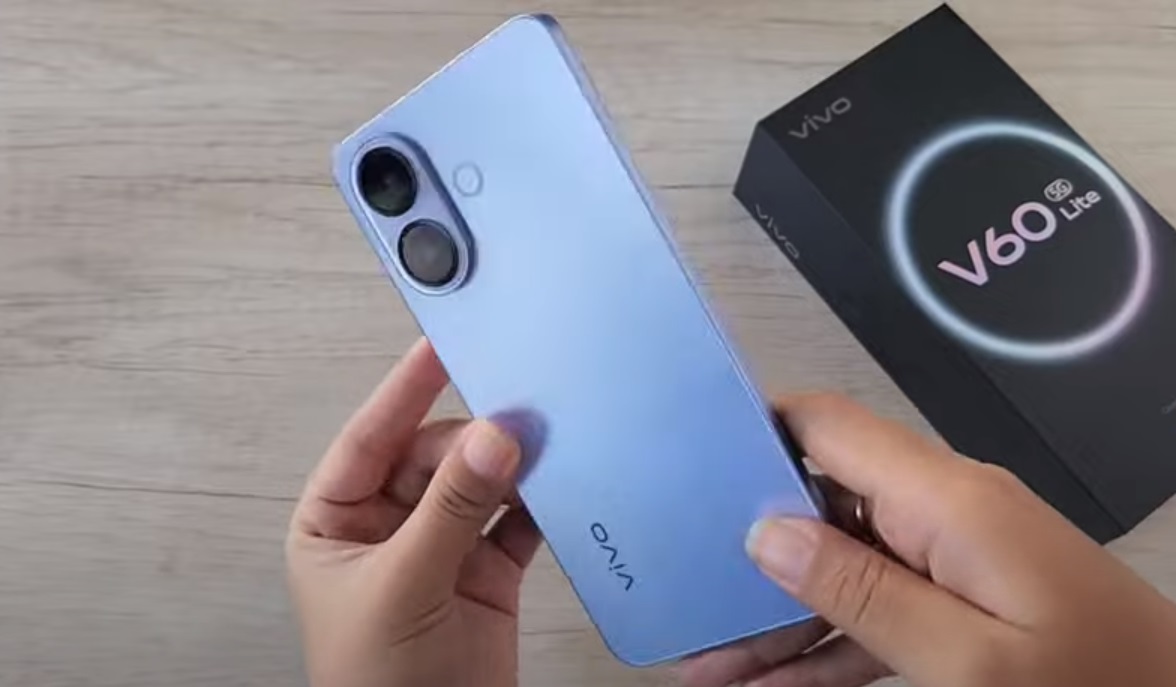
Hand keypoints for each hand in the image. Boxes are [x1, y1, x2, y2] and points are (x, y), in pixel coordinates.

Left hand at [286, 339, 540, 686]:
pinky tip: (556, 484)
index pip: (369, 438)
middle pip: (433, 455)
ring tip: (542, 444)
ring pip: (477, 482)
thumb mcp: (402, 587)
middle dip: (472, 441)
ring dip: (509, 466)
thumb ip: (450, 510)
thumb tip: (492, 439)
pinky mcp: (486, 569)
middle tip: (514, 425)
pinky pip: (514, 519)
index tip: (438, 346)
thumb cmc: (376, 686)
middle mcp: (386, 527)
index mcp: (336, 522)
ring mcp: (439, 546)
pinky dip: (536, 502)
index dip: (403, 391)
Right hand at [680, 394, 1175, 686]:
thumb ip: (861, 591)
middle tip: (684, 600)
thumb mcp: (966, 660)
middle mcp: (943, 510)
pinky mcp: (962, 596)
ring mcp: (952, 555)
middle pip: (819, 503)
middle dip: (747, 551)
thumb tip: (767, 533)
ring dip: (777, 615)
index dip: (752, 430)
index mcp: (946, 500)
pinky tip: (769, 686)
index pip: (826, 425)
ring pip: (838, 566)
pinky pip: (876, 608)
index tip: (684, 464)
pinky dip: (824, 644)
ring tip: (710, 666)